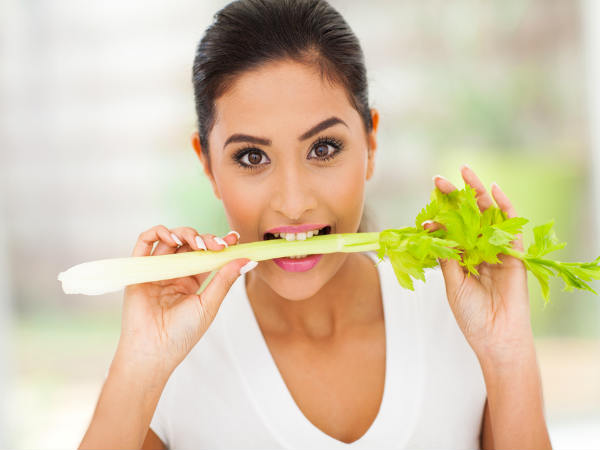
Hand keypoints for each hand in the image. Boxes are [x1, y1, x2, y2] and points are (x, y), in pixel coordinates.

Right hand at [115, 225, 253, 376]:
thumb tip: (247, 260)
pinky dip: (157, 233)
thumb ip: (225, 280)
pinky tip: (173, 239)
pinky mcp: (138, 270)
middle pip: (189, 243)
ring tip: (197, 244)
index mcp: (192, 281)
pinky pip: (144, 243)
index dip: (219, 243)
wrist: (154, 351)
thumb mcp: (209, 305)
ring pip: (170, 238)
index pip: (206, 255)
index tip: (233, 238)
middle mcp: (174, 273)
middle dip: (205, 238)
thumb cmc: (181, 335)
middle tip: (217, 245)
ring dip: (185, 233)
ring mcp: (156, 270)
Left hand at [427, 165, 533, 365]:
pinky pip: (511, 226)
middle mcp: (479, 249)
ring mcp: (497, 250)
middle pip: (467, 216)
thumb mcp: (453, 283)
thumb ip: (447, 256)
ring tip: (465, 172)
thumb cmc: (472, 315)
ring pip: (488, 215)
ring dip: (477, 193)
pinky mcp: (515, 254)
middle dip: (455, 197)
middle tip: (439, 179)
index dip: (438, 217)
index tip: (423, 212)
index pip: (450, 229)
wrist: (495, 337)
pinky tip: (495, 189)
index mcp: (462, 257)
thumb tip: (434, 230)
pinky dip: (505, 207)